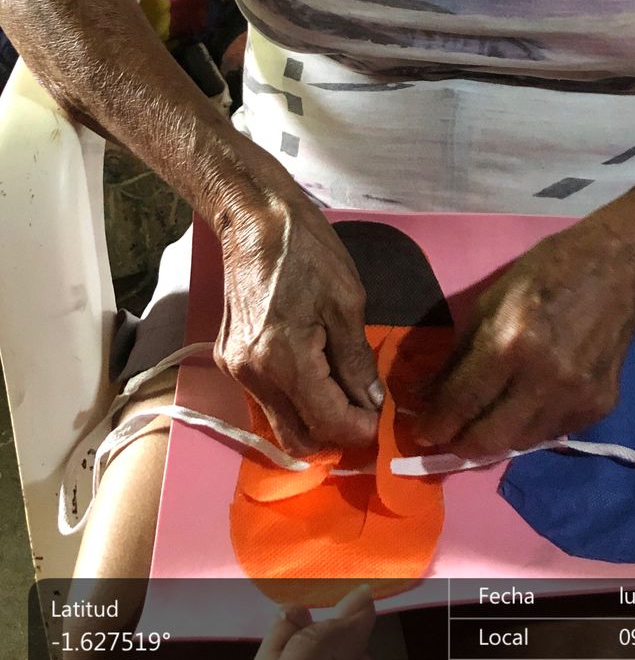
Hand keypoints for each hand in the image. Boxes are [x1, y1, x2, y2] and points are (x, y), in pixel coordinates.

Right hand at [214, 164, 382, 455]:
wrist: (254, 220)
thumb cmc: (307, 251)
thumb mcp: (347, 302)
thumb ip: (357, 360)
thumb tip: (372, 401)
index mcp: (283, 359)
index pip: (327, 423)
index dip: (360, 429)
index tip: (380, 418)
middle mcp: (253, 375)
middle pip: (298, 439)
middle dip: (335, 435)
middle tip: (363, 413)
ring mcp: (235, 370)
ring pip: (280, 423)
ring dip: (314, 420)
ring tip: (343, 392)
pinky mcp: (229, 359)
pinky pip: (266, 400)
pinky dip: (295, 400)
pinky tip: (316, 376)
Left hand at [410, 218, 634, 458]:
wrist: (619, 271)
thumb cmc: (546, 274)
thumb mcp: (490, 302)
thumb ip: (461, 354)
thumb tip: (430, 395)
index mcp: (510, 343)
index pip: (462, 402)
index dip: (436, 423)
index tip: (423, 431)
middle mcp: (543, 379)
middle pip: (489, 439)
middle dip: (460, 445)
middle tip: (448, 438)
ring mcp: (575, 398)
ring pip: (520, 444)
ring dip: (495, 439)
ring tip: (482, 425)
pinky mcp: (599, 407)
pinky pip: (552, 433)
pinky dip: (530, 427)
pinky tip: (523, 409)